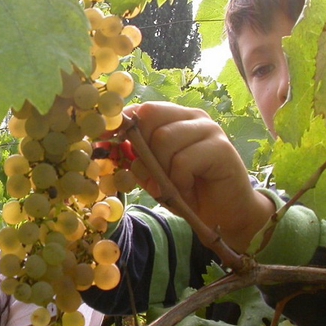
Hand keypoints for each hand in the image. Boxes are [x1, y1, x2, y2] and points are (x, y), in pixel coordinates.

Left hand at [127, 102, 274, 251]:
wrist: (225, 216)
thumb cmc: (188, 192)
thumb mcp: (155, 177)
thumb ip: (138, 160)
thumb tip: (112, 147)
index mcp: (174, 119)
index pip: (142, 109)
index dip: (119, 123)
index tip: (101, 139)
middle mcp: (191, 117)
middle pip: (149, 118)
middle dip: (144, 152)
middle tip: (155, 179)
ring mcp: (208, 129)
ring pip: (164, 139)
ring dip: (162, 171)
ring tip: (175, 187)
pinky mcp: (221, 148)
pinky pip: (183, 160)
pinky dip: (179, 181)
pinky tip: (189, 190)